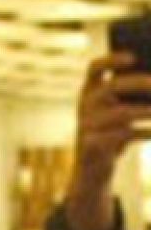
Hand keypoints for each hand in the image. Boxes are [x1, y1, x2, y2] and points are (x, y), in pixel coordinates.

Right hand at [74, 54, 150, 190]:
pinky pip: (124, 134)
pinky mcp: (93, 145)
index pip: (95, 67)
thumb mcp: (117, 112)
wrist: (90, 171)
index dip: (112, 59)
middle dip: (138, 83)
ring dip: (147, 110)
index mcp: (89, 92)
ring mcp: (87, 126)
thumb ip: (131, 96)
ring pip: (121, 112)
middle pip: (111, 87)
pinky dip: (144, 132)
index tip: (133, 58)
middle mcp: (85, 106)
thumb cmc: (112, 134)